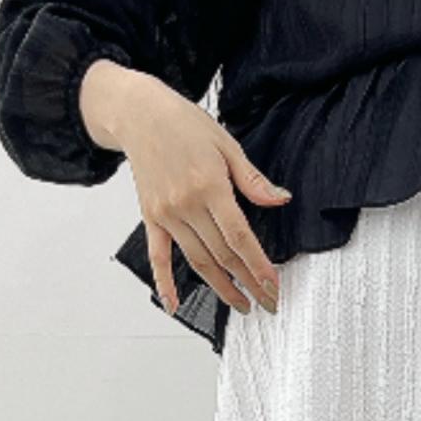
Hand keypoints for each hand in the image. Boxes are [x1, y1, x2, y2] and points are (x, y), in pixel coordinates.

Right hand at [80, 59, 288, 314]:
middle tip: (268, 301)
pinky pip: (158, 256)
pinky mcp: (150, 218)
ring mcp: (166, 214)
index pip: (239, 236)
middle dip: (248, 282)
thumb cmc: (184, 125)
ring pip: (197, 261)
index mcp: (210, 186)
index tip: (273, 285)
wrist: (140, 115)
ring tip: (242, 305)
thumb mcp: (227, 144)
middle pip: (222, 254)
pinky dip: (165, 283)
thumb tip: (280, 199)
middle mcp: (186, 204)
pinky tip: (174, 305)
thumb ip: (252, 179)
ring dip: (221, 288)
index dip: (258, 265)